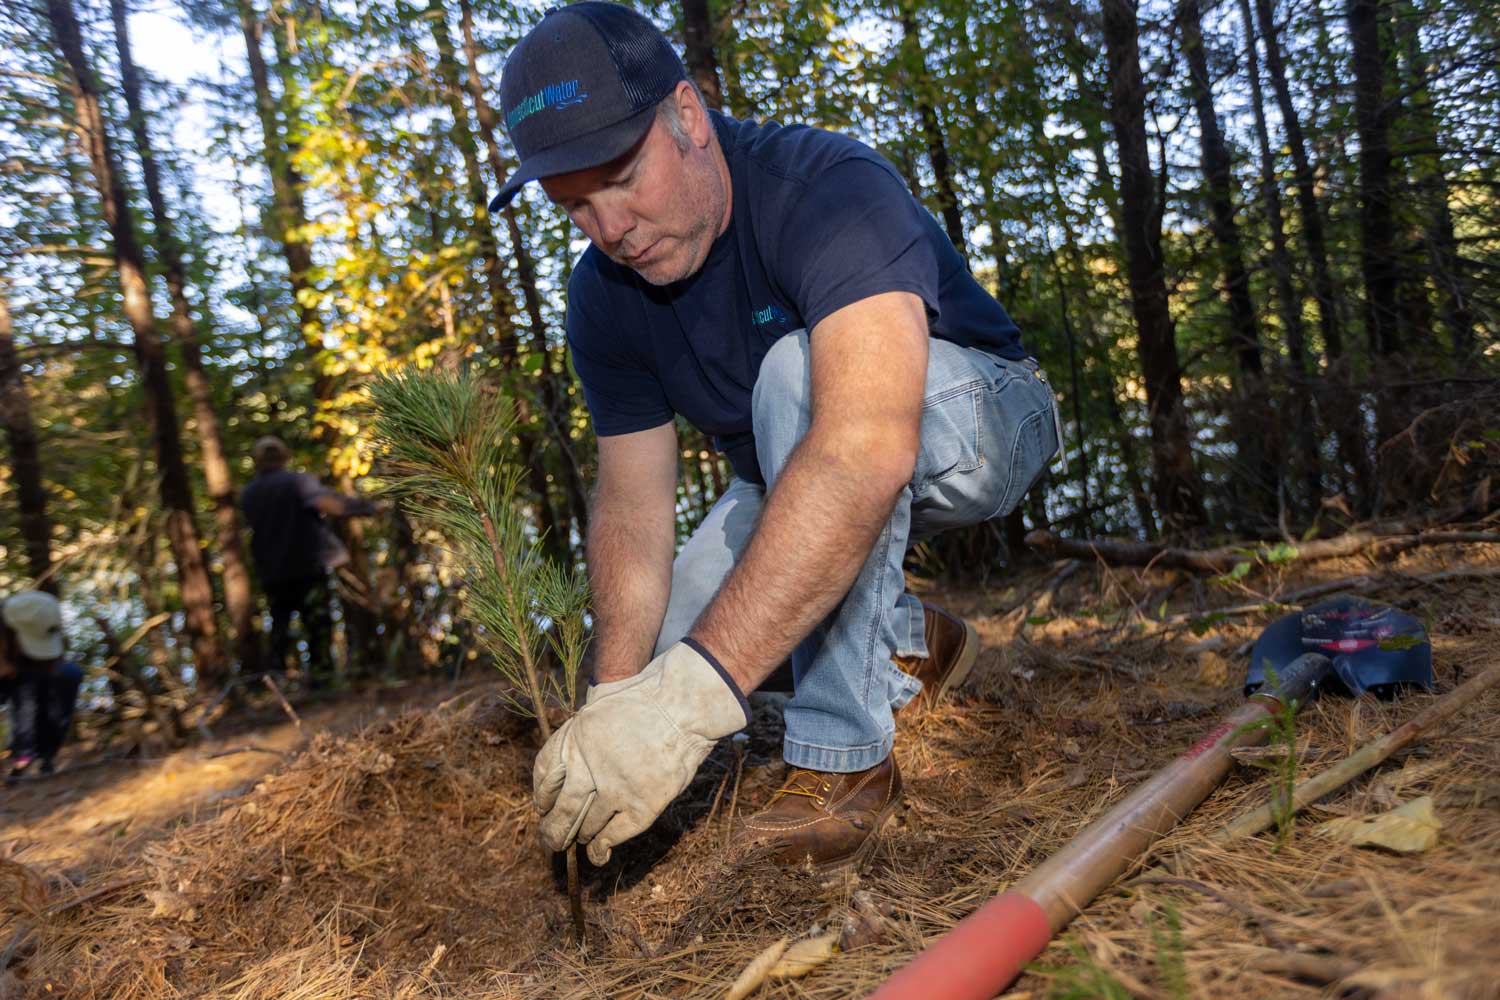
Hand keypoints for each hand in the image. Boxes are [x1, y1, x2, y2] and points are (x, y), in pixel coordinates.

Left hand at [533, 640, 748, 864]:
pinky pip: (613, 835)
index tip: (544, 806)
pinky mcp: (642, 805)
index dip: (542, 795)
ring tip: (579, 841)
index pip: (544, 775)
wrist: (685, 703)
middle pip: (561, 809)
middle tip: (551, 840)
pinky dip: (602, 847)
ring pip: (585, 826)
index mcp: (574, 739)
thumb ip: (583, 727)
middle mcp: (588, 766)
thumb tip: (573, 746)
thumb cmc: (647, 696)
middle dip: (553, 830)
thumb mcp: (600, 701)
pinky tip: (599, 854)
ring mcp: (615, 788)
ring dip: (580, 837)